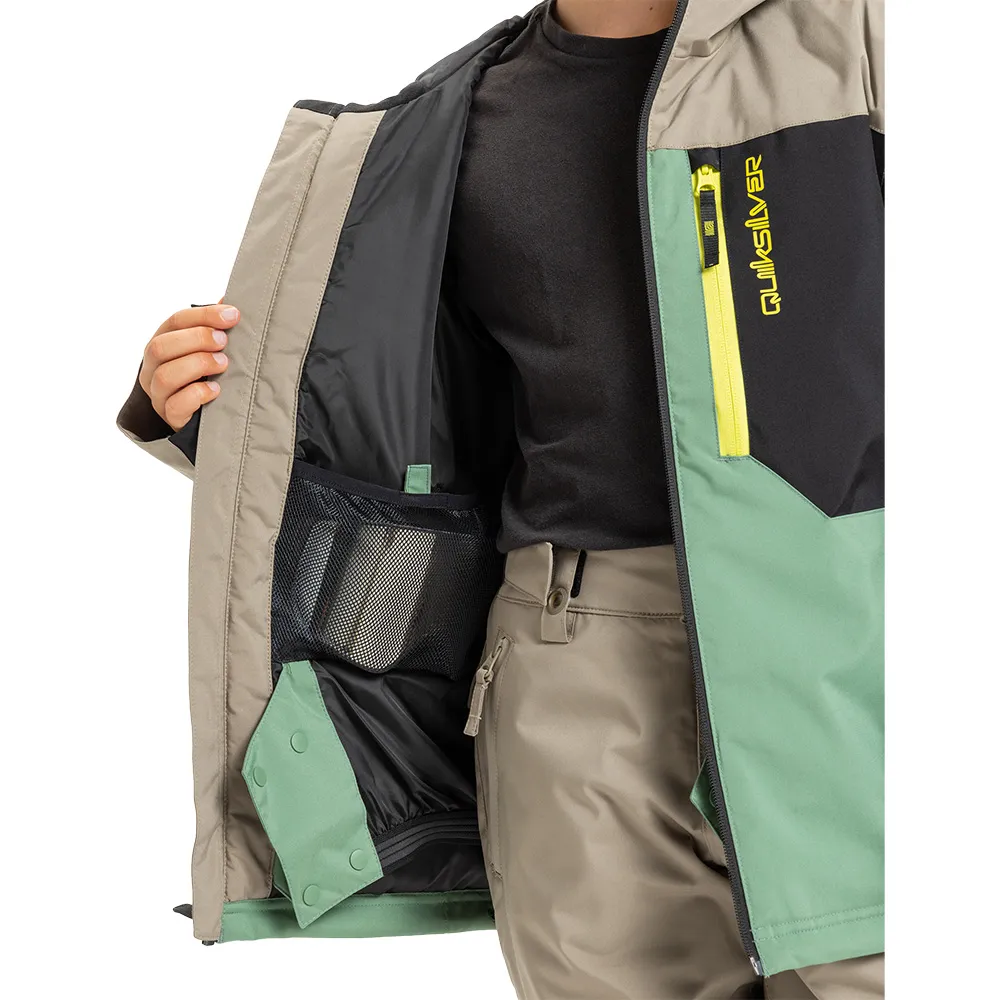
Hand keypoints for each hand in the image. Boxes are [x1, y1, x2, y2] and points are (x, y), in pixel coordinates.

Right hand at [139, 302, 239, 430]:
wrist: (205, 416)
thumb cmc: (207, 375)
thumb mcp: (211, 348)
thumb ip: (216, 327)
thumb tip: (231, 302)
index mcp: (163, 344)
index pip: (175, 321)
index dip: (204, 315)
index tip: (232, 315)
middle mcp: (153, 368)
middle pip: (160, 346)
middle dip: (196, 339)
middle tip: (224, 342)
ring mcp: (159, 394)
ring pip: (165, 376)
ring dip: (197, 365)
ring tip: (223, 364)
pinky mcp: (170, 417)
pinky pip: (175, 405)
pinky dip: (197, 394)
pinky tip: (215, 389)